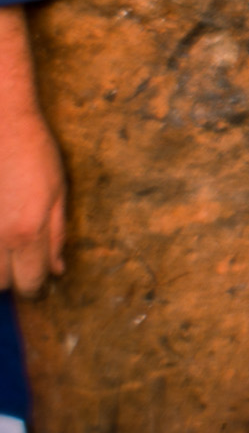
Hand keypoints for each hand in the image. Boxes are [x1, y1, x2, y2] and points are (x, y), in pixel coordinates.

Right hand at [0, 6, 66, 295]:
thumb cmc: (32, 150)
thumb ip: (56, 235)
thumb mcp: (58, 190)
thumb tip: (58, 269)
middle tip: (17, 253)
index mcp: (26, 232)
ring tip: (4, 234)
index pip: (30, 283)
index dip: (36, 282)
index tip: (37, 274)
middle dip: (10, 275)